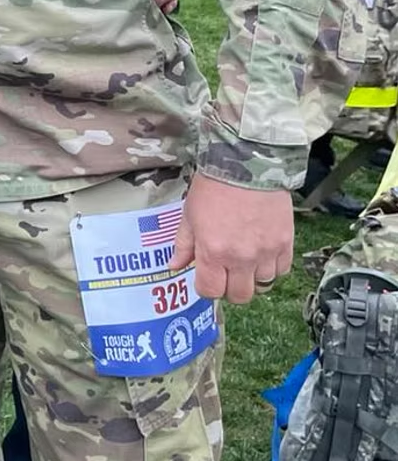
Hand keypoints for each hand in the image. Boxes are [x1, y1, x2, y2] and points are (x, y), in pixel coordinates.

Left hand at [167, 174, 293, 304]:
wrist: (246, 164)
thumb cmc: (213, 187)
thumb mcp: (189, 214)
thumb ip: (184, 245)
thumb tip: (175, 266)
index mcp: (213, 251)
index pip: (211, 291)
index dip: (206, 288)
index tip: (205, 278)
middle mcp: (241, 258)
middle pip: (240, 296)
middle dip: (229, 288)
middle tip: (225, 273)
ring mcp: (266, 253)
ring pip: (263, 286)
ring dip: (252, 278)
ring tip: (244, 260)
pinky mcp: (286, 244)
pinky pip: (282, 271)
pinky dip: (271, 267)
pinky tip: (262, 253)